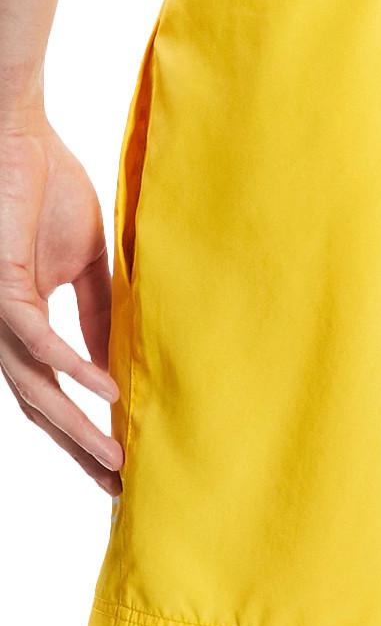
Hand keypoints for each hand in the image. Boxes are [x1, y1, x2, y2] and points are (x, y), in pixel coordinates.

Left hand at [0, 113, 121, 493]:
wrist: (16, 135)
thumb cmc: (48, 189)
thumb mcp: (87, 263)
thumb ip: (100, 310)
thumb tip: (122, 361)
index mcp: (29, 323)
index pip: (56, 392)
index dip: (86, 431)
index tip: (123, 462)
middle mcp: (7, 329)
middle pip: (42, 407)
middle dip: (80, 451)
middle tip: (120, 490)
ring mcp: (0, 312)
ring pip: (34, 388)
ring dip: (76, 427)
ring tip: (116, 459)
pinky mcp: (2, 287)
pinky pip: (38, 338)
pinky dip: (73, 367)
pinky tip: (105, 392)